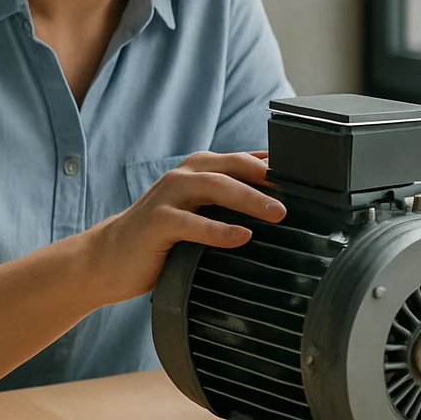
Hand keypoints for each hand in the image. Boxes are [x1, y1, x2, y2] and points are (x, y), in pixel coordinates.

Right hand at [80, 151, 284, 305]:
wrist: (109, 259)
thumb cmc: (165, 236)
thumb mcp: (204, 213)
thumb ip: (234, 203)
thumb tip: (285, 206)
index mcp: (202, 168)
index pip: (247, 161)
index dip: (279, 168)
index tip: (312, 181)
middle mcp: (186, 175)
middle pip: (235, 167)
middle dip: (270, 180)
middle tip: (299, 197)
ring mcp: (169, 195)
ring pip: (215, 187)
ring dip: (250, 199)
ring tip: (278, 213)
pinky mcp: (156, 222)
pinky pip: (191, 223)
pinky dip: (218, 230)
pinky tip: (241, 237)